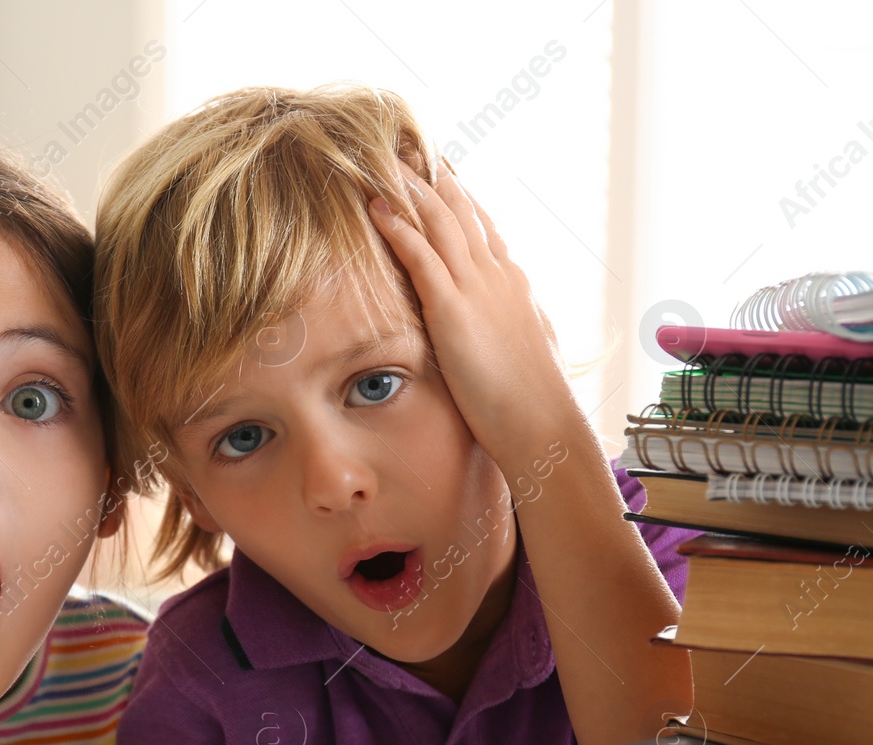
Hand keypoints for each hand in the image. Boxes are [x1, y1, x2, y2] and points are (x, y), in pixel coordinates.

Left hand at [368, 158, 570, 464]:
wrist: (543, 424)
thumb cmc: (531, 400)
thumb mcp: (521, 349)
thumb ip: (507, 326)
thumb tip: (504, 324)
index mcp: (511, 283)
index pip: (481, 225)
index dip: (458, 194)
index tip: (438, 166)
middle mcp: (497, 275)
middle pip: (460, 211)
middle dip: (431, 176)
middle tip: (405, 144)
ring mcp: (477, 289)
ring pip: (439, 222)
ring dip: (409, 187)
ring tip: (382, 159)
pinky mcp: (454, 310)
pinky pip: (422, 257)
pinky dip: (399, 227)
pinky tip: (377, 206)